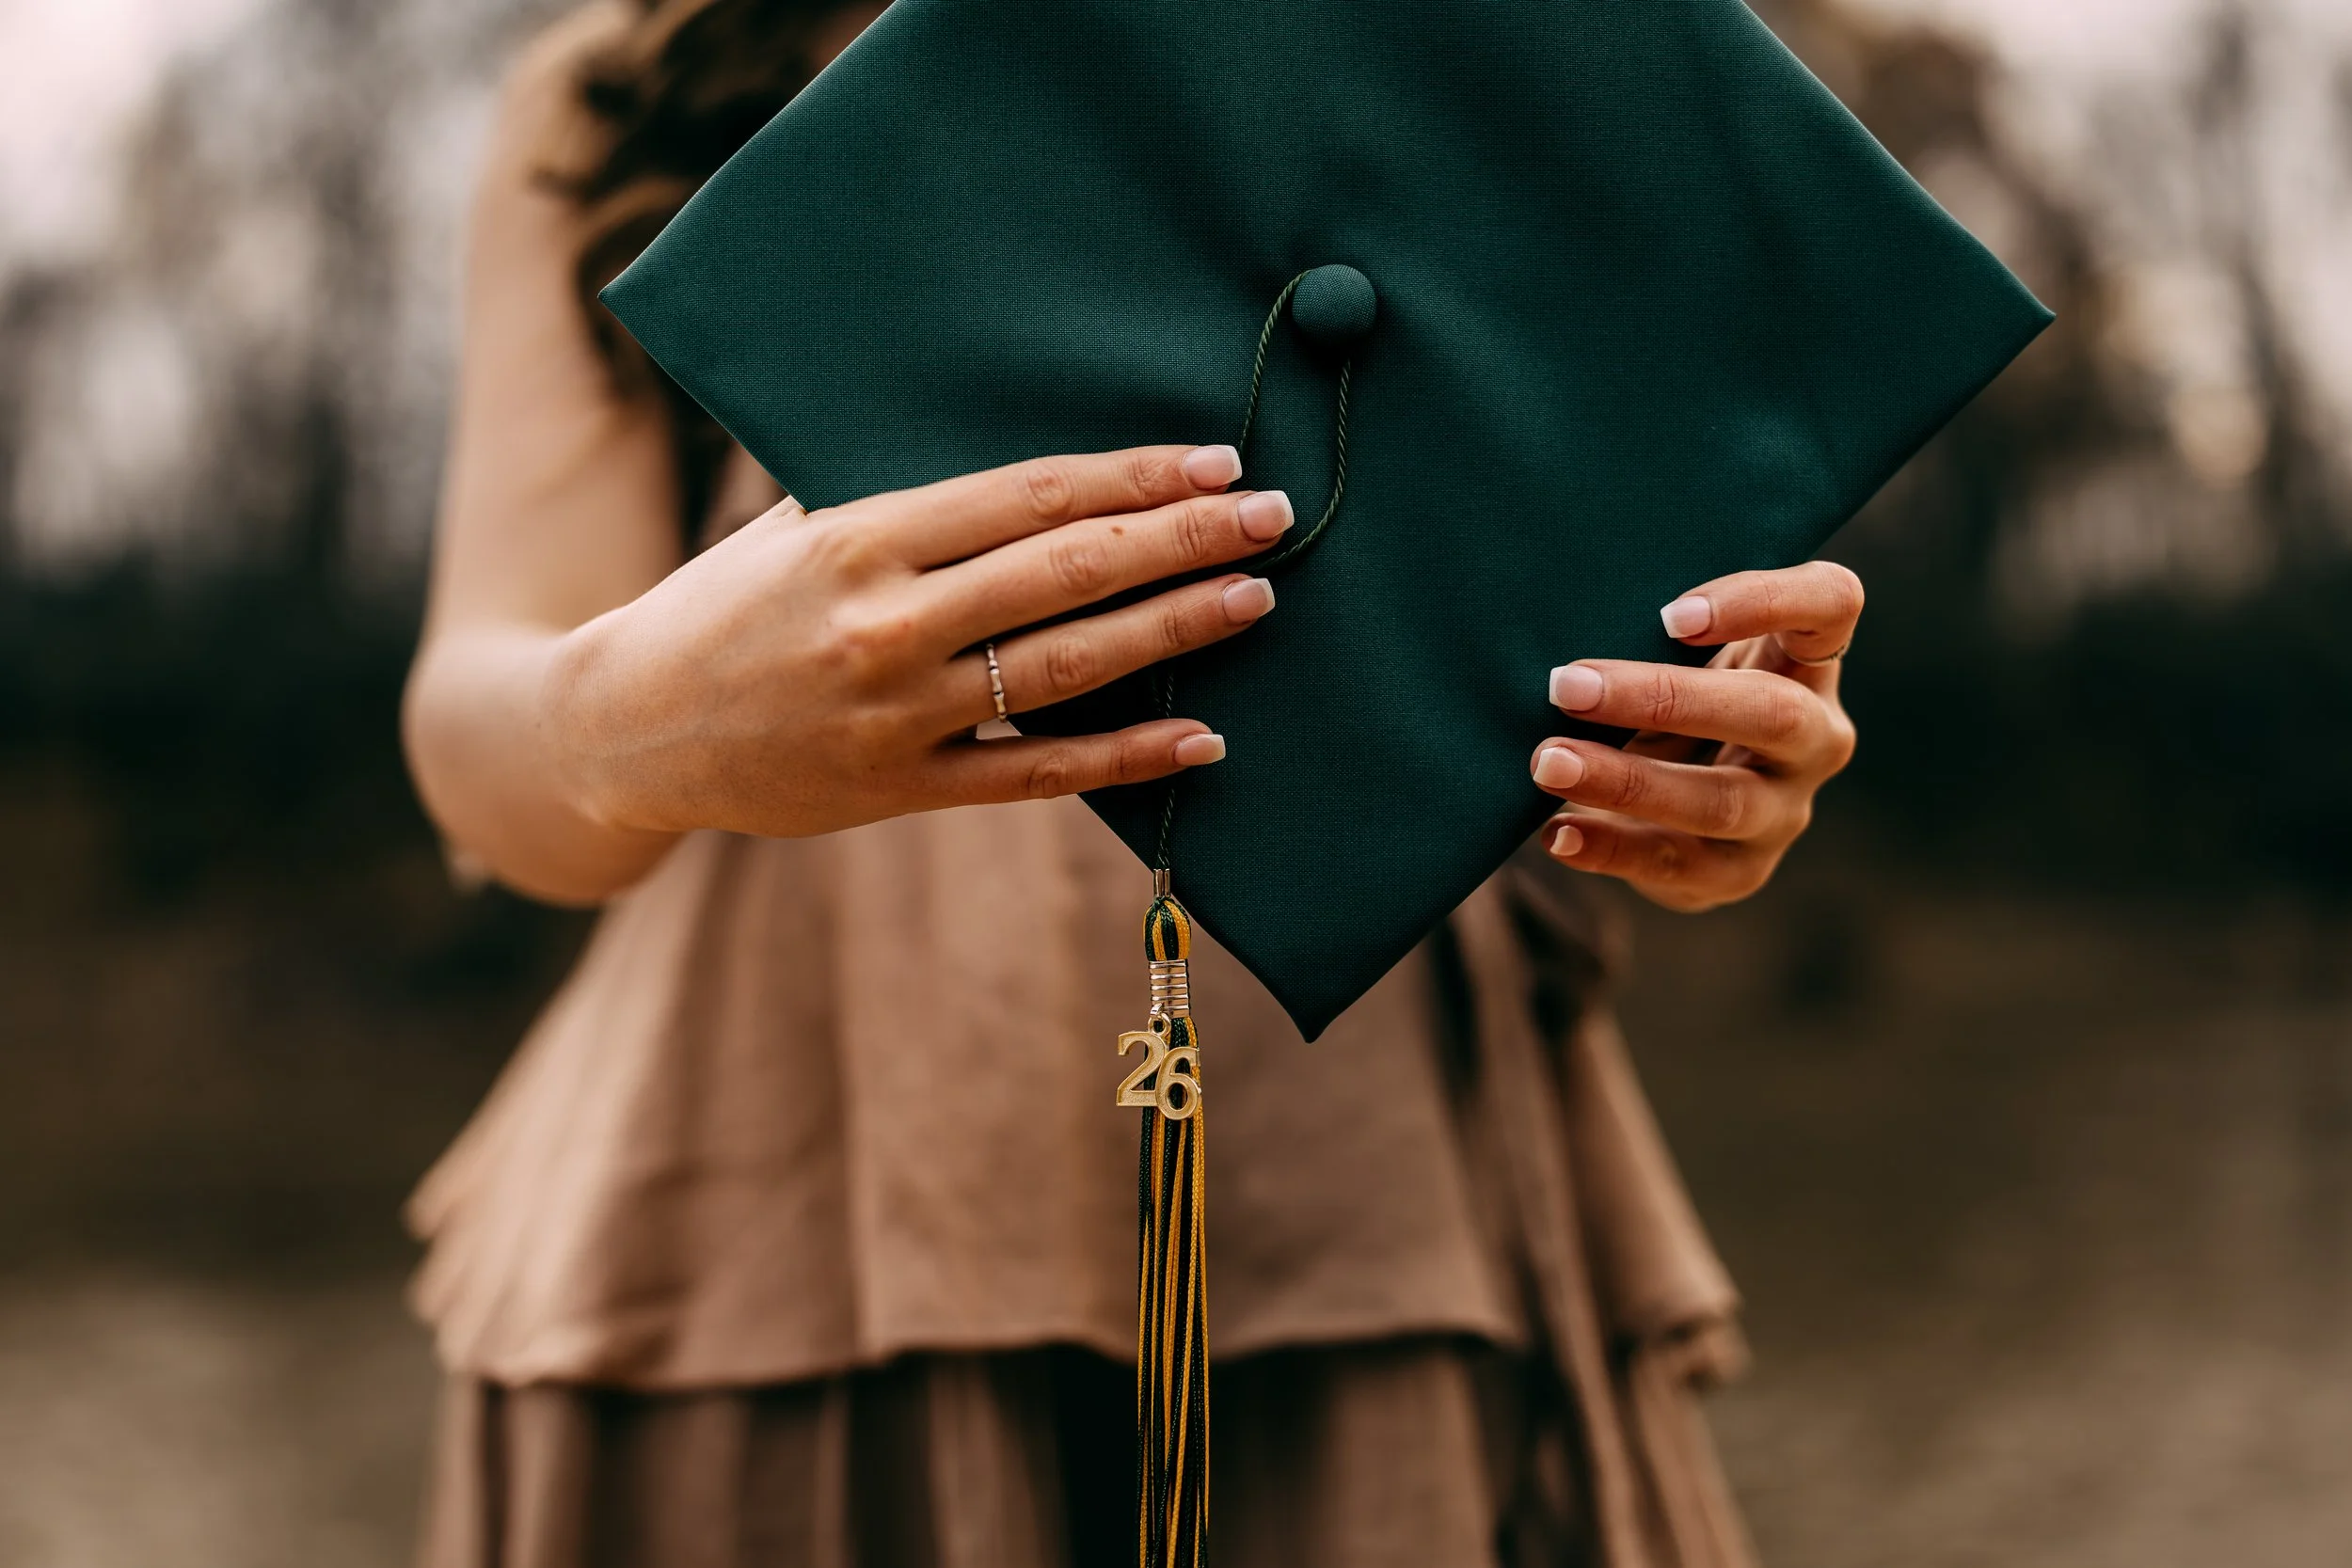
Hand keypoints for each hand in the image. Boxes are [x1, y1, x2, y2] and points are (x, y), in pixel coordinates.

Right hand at [547, 444, 1289, 838]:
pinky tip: (1201, 737)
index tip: (1214, 464)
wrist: (625, 730)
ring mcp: (897, 714)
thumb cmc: (722, 606)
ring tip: (1256, 598)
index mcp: (859, 537)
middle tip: (1274, 517)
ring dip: (1173, 631)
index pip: (1030, 496)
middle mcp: (886, 623)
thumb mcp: (793, 526)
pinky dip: (1123, 757)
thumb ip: (905, 506)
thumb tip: (1039, 479)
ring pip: (1065, 668)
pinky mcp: (900, 789)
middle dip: (1181, 540)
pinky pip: (1035, 772)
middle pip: (1066, 573)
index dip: (1132, 477)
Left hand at [1529, 561, 1862, 910]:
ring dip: (1627, 780)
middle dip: (1664, 698)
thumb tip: (1566, 614)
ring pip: (1722, 800)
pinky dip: (1610, 847)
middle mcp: (1814, 736)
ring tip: (1549, 763)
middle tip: (1567, 687)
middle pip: (1772, 712)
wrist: (1666, 804)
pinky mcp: (1739, 871)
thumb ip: (1654, 634)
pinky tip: (1557, 833)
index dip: (1766, 602)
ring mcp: (1784, 811)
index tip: (1672, 616)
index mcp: (1805, 659)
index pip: (1831, 605)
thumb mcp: (1676, 657)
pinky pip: (1677, 864)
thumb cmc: (1667, 699)